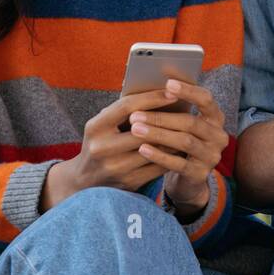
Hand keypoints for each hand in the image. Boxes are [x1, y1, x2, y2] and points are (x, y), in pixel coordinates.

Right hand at [42, 88, 178, 210]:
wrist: (84, 182)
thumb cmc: (100, 143)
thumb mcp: (102, 125)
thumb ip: (123, 111)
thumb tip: (157, 92)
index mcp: (95, 127)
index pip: (127, 107)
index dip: (152, 98)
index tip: (173, 92)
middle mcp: (102, 148)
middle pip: (144, 130)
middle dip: (168, 120)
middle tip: (188, 110)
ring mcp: (116, 167)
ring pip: (155, 149)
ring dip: (174, 138)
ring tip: (188, 128)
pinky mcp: (129, 182)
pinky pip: (158, 167)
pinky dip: (172, 156)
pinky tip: (182, 148)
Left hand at [127, 78, 229, 215]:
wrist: (189, 179)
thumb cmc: (179, 142)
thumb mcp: (182, 125)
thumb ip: (175, 109)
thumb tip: (151, 89)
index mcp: (216, 118)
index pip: (206, 99)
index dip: (188, 91)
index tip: (168, 83)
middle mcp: (219, 136)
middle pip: (190, 122)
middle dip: (161, 117)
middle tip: (135, 115)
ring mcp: (211, 156)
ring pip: (184, 141)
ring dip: (158, 134)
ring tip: (135, 130)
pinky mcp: (200, 174)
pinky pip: (178, 163)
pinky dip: (159, 155)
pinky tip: (143, 149)